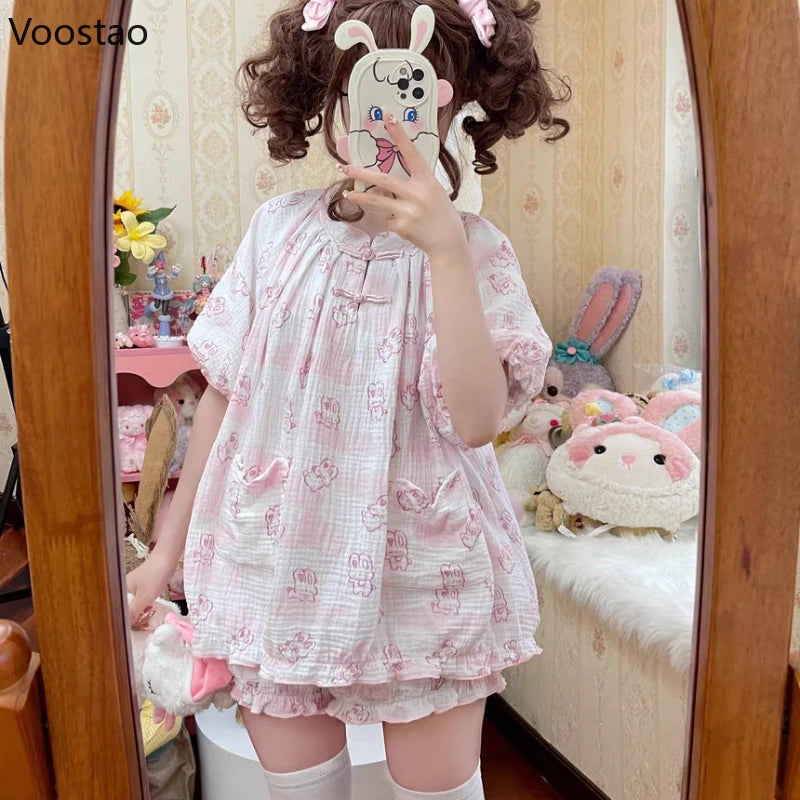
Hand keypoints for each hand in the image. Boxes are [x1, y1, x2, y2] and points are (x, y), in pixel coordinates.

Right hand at [126, 549, 176, 629]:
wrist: (167, 558)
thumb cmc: (155, 576)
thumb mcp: (144, 597)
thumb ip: (133, 612)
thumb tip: (126, 625)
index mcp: (121, 590)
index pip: (119, 610)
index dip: (126, 620)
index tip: (134, 627)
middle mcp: (125, 588)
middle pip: (126, 608)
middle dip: (134, 616)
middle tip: (144, 622)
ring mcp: (134, 586)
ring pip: (134, 603)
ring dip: (141, 610)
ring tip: (148, 614)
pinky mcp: (143, 585)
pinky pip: (141, 598)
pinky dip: (145, 604)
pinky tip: (151, 606)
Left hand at [341, 116, 468, 261]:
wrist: (448, 244)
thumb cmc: (442, 216)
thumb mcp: (435, 193)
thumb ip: (415, 185)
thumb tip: (386, 184)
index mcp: (427, 181)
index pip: (411, 153)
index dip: (399, 134)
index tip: (388, 117)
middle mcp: (417, 194)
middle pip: (382, 179)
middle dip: (360, 173)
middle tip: (344, 166)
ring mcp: (408, 211)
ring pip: (376, 201)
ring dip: (359, 198)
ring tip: (348, 195)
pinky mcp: (401, 226)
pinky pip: (386, 219)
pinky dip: (389, 219)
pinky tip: (400, 223)